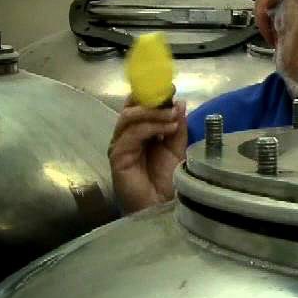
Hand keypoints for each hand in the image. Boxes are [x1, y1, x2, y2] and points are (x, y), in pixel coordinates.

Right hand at [107, 98, 186, 213]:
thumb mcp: (177, 149)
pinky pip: (130, 135)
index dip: (151, 95)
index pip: (138, 107)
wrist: (163, 207)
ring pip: (129, 118)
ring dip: (153, 113)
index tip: (171, 89)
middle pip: (130, 108)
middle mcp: (126, 137)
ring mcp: (120, 147)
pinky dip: (150, 127)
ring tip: (173, 116)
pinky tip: (168, 128)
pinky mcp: (117, 157)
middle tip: (171, 100)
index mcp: (140, 133)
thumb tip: (179, 102)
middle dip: (151, 101)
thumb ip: (177, 127)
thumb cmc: (169, 181)